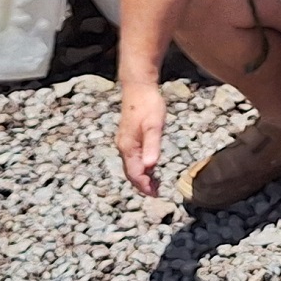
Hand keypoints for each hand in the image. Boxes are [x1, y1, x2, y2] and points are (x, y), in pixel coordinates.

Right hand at [118, 81, 165, 196]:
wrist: (138, 86)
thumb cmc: (147, 104)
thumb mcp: (154, 125)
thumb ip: (152, 145)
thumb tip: (150, 165)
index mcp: (128, 147)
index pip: (135, 174)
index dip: (144, 186)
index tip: (155, 194)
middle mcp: (123, 146)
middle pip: (131, 173)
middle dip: (142, 185)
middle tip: (156, 192)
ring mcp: (125, 142)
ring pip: (131, 166)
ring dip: (142, 176)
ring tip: (155, 184)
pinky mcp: (129, 137)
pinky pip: (132, 158)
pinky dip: (141, 166)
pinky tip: (150, 166)